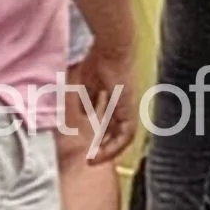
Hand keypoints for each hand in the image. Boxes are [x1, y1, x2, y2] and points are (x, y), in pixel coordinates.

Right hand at [72, 40, 138, 164]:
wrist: (111, 49)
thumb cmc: (98, 62)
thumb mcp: (87, 86)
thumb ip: (85, 100)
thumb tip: (80, 114)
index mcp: (115, 101)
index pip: (111, 125)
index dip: (101, 138)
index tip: (88, 147)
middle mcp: (124, 107)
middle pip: (118, 134)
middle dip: (104, 148)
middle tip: (91, 160)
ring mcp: (129, 108)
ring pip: (124, 137)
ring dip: (109, 151)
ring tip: (94, 160)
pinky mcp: (129, 108)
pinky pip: (127, 133)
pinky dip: (115, 145)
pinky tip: (103, 151)